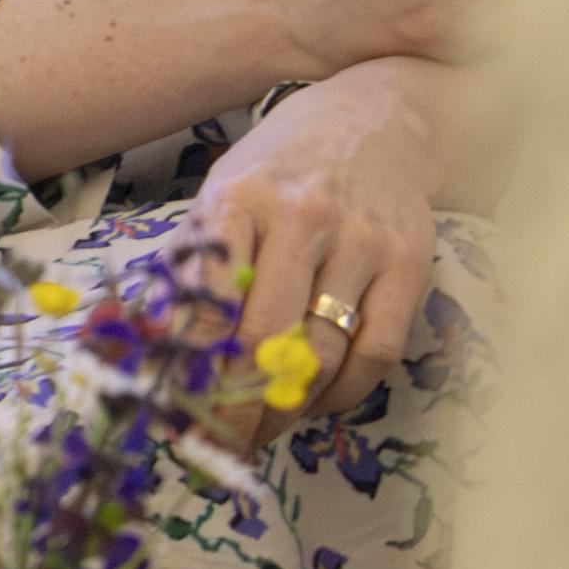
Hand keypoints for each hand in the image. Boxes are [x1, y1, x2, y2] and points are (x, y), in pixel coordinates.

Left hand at [187, 53, 455, 431]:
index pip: (208, 305)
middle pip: (268, 337)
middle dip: (239, 405)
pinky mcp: (412, 262)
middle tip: (221, 445)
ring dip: (291, 407)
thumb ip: (191, 271)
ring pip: (325, 350)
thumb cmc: (277, 171)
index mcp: (237, 201)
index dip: (192, 373)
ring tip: (265, 430)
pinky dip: (347, 392)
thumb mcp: (219, 201)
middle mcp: (302, 217)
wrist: (372, 123)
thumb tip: (157, 354)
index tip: (177, 416)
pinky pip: (379, 350)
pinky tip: (320, 402)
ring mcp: (363, 240)